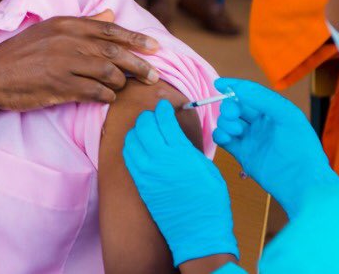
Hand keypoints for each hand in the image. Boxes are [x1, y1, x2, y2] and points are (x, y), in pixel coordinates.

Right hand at [0, 10, 161, 111]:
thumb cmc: (21, 54)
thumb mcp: (50, 31)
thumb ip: (83, 23)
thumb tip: (111, 14)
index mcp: (67, 24)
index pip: (110, 30)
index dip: (136, 39)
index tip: (156, 48)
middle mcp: (68, 40)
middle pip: (115, 52)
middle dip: (140, 65)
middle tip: (155, 77)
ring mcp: (64, 63)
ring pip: (109, 73)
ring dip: (121, 83)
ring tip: (124, 88)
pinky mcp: (60, 85)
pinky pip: (95, 92)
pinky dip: (106, 96)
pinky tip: (107, 99)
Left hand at [123, 100, 238, 266]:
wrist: (198, 232)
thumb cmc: (210, 200)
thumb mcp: (205, 166)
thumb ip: (187, 147)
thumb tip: (175, 133)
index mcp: (180, 152)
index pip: (163, 119)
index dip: (163, 108)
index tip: (164, 106)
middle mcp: (159, 159)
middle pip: (144, 125)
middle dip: (149, 116)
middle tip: (155, 116)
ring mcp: (146, 172)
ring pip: (132, 139)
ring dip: (138, 130)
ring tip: (146, 130)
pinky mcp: (140, 184)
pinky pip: (128, 157)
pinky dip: (131, 146)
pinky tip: (139, 146)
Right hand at [213, 78, 338, 217]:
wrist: (302, 183)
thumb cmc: (302, 147)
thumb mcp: (287, 115)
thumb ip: (262, 98)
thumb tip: (235, 87)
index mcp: (273, 111)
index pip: (249, 93)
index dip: (234, 87)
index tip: (218, 84)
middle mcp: (260, 123)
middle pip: (235, 107)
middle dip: (229, 107)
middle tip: (232, 114)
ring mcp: (251, 138)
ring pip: (227, 122)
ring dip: (225, 122)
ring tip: (237, 132)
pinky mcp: (242, 154)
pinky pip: (223, 139)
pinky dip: (219, 135)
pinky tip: (225, 138)